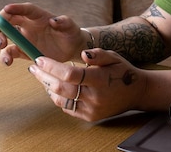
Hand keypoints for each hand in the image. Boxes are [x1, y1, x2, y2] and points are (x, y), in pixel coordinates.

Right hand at [0, 3, 82, 64]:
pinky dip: (5, 56)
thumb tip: (54, 20)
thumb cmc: (71, 33)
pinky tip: (8, 62)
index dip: (15, 8)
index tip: (6, 8)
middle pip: (8, 20)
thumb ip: (64, 22)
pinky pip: (10, 52)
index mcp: (38, 16)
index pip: (25, 9)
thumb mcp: (71, 26)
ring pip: (5, 36)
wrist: (71, 49)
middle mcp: (28, 25)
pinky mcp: (23, 51)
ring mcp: (24, 38)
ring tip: (3, 47)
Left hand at [28, 49, 145, 121]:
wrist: (136, 93)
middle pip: (61, 87)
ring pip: (61, 99)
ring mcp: (91, 109)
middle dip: (44, 76)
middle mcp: (95, 96)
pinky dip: (57, 97)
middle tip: (34, 67)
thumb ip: (98, 54)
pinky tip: (53, 87)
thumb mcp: (114, 57)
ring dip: (48, 87)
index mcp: (100, 79)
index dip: (52, 66)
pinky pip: (67, 108)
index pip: (70, 74)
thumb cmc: (123, 71)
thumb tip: (82, 53)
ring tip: (41, 76)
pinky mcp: (89, 117)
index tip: (39, 59)